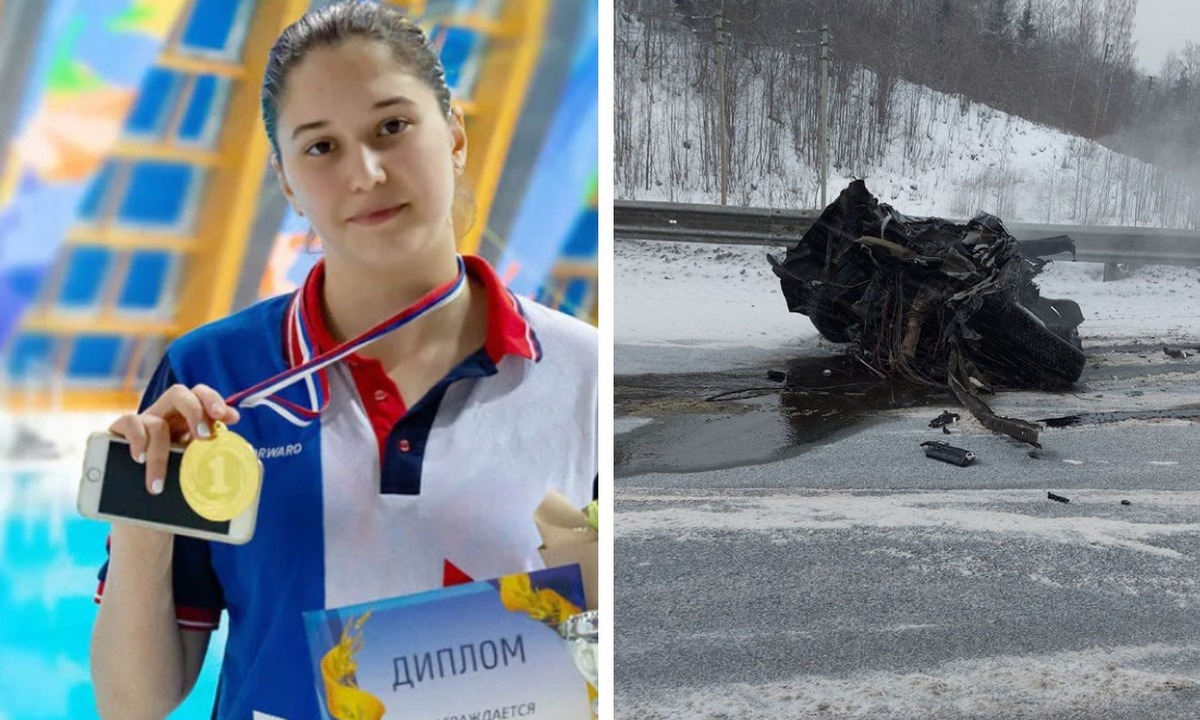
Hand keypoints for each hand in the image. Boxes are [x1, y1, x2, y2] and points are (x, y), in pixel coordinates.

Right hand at [108, 384, 240, 494]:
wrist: (137, 511)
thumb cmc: (173, 492)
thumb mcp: (196, 477)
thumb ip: (216, 469)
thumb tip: (251, 475)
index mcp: (188, 422)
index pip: (202, 397)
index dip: (216, 402)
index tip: (232, 418)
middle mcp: (166, 417)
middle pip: (181, 393)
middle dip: (196, 410)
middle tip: (203, 436)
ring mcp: (142, 423)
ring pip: (156, 421)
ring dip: (159, 454)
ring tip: (159, 484)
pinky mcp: (118, 431)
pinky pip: (129, 423)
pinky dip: (137, 440)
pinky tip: (139, 459)